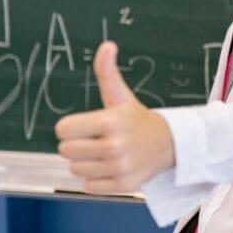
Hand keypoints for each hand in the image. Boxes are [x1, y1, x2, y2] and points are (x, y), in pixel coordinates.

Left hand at [55, 41, 174, 193]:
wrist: (169, 145)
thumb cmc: (136, 119)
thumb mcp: (120, 95)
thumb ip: (107, 72)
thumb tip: (107, 46)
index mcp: (111, 121)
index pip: (63, 130)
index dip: (70, 127)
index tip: (84, 126)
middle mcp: (116, 146)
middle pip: (65, 152)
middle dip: (76, 146)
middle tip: (95, 140)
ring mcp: (121, 167)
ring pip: (76, 170)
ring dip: (85, 164)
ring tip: (103, 155)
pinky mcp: (125, 185)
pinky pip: (89, 187)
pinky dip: (96, 180)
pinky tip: (110, 168)